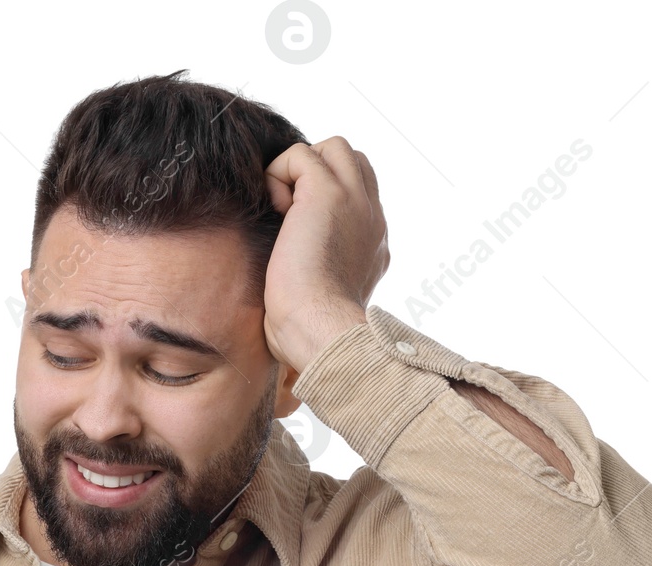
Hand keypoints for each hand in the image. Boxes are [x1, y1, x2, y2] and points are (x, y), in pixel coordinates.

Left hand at [262, 137, 388, 374]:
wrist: (320, 331)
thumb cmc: (311, 333)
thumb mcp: (324, 303)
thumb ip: (321, 279)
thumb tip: (295, 280)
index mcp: (374, 244)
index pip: (359, 196)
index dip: (324, 200)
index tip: (299, 235)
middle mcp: (373, 218)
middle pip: (352, 162)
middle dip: (315, 176)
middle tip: (290, 214)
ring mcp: (355, 201)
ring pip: (332, 147)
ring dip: (299, 170)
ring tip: (283, 210)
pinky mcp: (328, 193)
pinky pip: (300, 154)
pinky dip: (278, 176)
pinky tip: (276, 214)